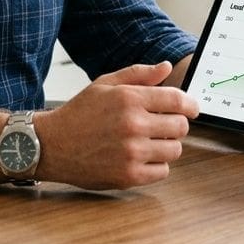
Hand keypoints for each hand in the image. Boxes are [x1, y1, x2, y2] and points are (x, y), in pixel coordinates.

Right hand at [34, 61, 199, 189]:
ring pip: (174, 150)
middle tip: (162, 125)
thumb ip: (138, 74)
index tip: (192, 108)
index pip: (177, 100)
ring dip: (167, 146)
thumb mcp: (105, 84)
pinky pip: (162, 171)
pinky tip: (141, 157)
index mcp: (129, 99)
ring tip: (149, 142)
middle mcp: (133, 125)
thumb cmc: (78, 113)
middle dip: (175, 124)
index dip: (191, 104)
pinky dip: (156, 165)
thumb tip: (166, 67)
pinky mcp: (129, 175)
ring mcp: (132, 152)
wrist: (51, 145)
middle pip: (180, 126)